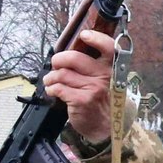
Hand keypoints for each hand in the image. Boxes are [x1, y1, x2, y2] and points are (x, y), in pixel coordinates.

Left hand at [46, 27, 116, 146]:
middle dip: (58, 60)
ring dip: (51, 78)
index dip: (96, 38)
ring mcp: (93, 88)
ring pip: (62, 74)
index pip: (109, 48)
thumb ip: (92, 66)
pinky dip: (51, 89)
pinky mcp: (81, 100)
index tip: (84, 35)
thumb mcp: (104, 81)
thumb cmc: (101, 101)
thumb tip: (68, 52)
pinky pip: (58, 88)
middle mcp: (104, 77)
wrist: (105, 126)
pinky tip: (53, 91)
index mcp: (111, 69)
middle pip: (74, 58)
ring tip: (51, 82)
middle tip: (56, 64)